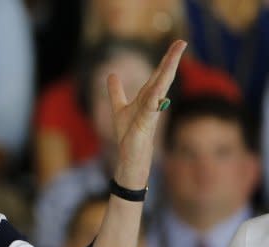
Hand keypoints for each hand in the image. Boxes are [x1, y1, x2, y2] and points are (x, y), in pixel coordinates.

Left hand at [108, 40, 186, 187]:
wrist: (131, 159)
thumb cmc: (129, 136)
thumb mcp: (119, 109)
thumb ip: (116, 92)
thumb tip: (111, 74)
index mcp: (147, 98)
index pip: (158, 75)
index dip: (166, 59)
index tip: (178, 42)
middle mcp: (152, 104)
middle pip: (162, 78)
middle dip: (171, 60)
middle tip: (182, 41)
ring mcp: (150, 114)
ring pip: (160, 89)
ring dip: (166, 73)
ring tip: (175, 56)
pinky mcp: (145, 126)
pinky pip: (150, 109)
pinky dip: (154, 99)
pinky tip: (158, 90)